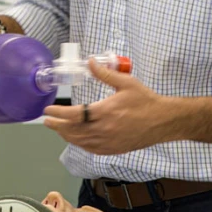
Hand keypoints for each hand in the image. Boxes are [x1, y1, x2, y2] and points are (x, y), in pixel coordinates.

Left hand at [43, 59, 165, 154]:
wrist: (164, 121)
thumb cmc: (146, 100)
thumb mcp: (126, 82)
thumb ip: (105, 74)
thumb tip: (90, 62)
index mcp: (105, 111)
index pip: (74, 114)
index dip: (58, 112)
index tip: (48, 110)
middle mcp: (104, 129)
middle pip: (73, 130)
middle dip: (57, 126)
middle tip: (47, 121)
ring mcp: (109, 142)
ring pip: (81, 142)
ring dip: (67, 135)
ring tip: (58, 129)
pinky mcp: (114, 149)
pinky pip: (92, 149)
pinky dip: (81, 144)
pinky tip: (77, 140)